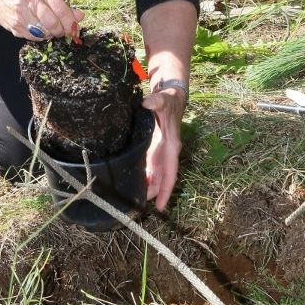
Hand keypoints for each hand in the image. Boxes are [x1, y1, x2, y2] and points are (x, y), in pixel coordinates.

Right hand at [0, 0, 83, 39]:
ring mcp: (21, 12)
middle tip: (62, 31)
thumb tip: (80, 16)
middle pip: (52, 22)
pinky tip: (38, 30)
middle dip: (60, 31)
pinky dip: (40, 37)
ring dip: (50, 34)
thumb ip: (63, 5)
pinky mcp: (16, 24)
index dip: (70, 22)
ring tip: (50, 30)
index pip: (61, 8)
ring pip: (44, 32)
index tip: (74, 28)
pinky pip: (34, 37)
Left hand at [141, 86, 186, 210]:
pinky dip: (144, 176)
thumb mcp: (162, 100)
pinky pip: (150, 167)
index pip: (170, 173)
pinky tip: (134, 182)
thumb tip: (147, 102)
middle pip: (162, 179)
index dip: (165, 190)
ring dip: (147, 186)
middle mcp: (167, 153)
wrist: (171, 98)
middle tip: (138, 206)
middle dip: (153, 193)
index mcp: (171, 146)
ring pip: (155, 175)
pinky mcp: (154, 149)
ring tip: (134, 198)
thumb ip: (156, 102)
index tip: (160, 206)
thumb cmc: (167, 101)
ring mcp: (161, 152)